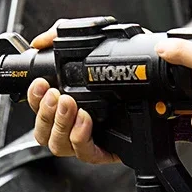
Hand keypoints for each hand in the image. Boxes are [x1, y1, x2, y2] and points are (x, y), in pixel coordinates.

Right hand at [26, 21, 118, 163]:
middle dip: (45, 112)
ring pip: (57, 144)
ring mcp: (85, 139)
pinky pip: (84, 153)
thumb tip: (39, 43)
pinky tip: (85, 120)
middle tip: (56, 95)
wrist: (157, 86)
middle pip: (41, 130)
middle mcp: (70, 124)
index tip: (41, 84)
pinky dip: (80, 137)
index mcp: (62, 103)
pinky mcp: (103, 150)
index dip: (34, 97)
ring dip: (60, 124)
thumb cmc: (124, 67)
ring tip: (70, 105)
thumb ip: (60, 37)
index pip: (37, 107)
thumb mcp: (91, 44)